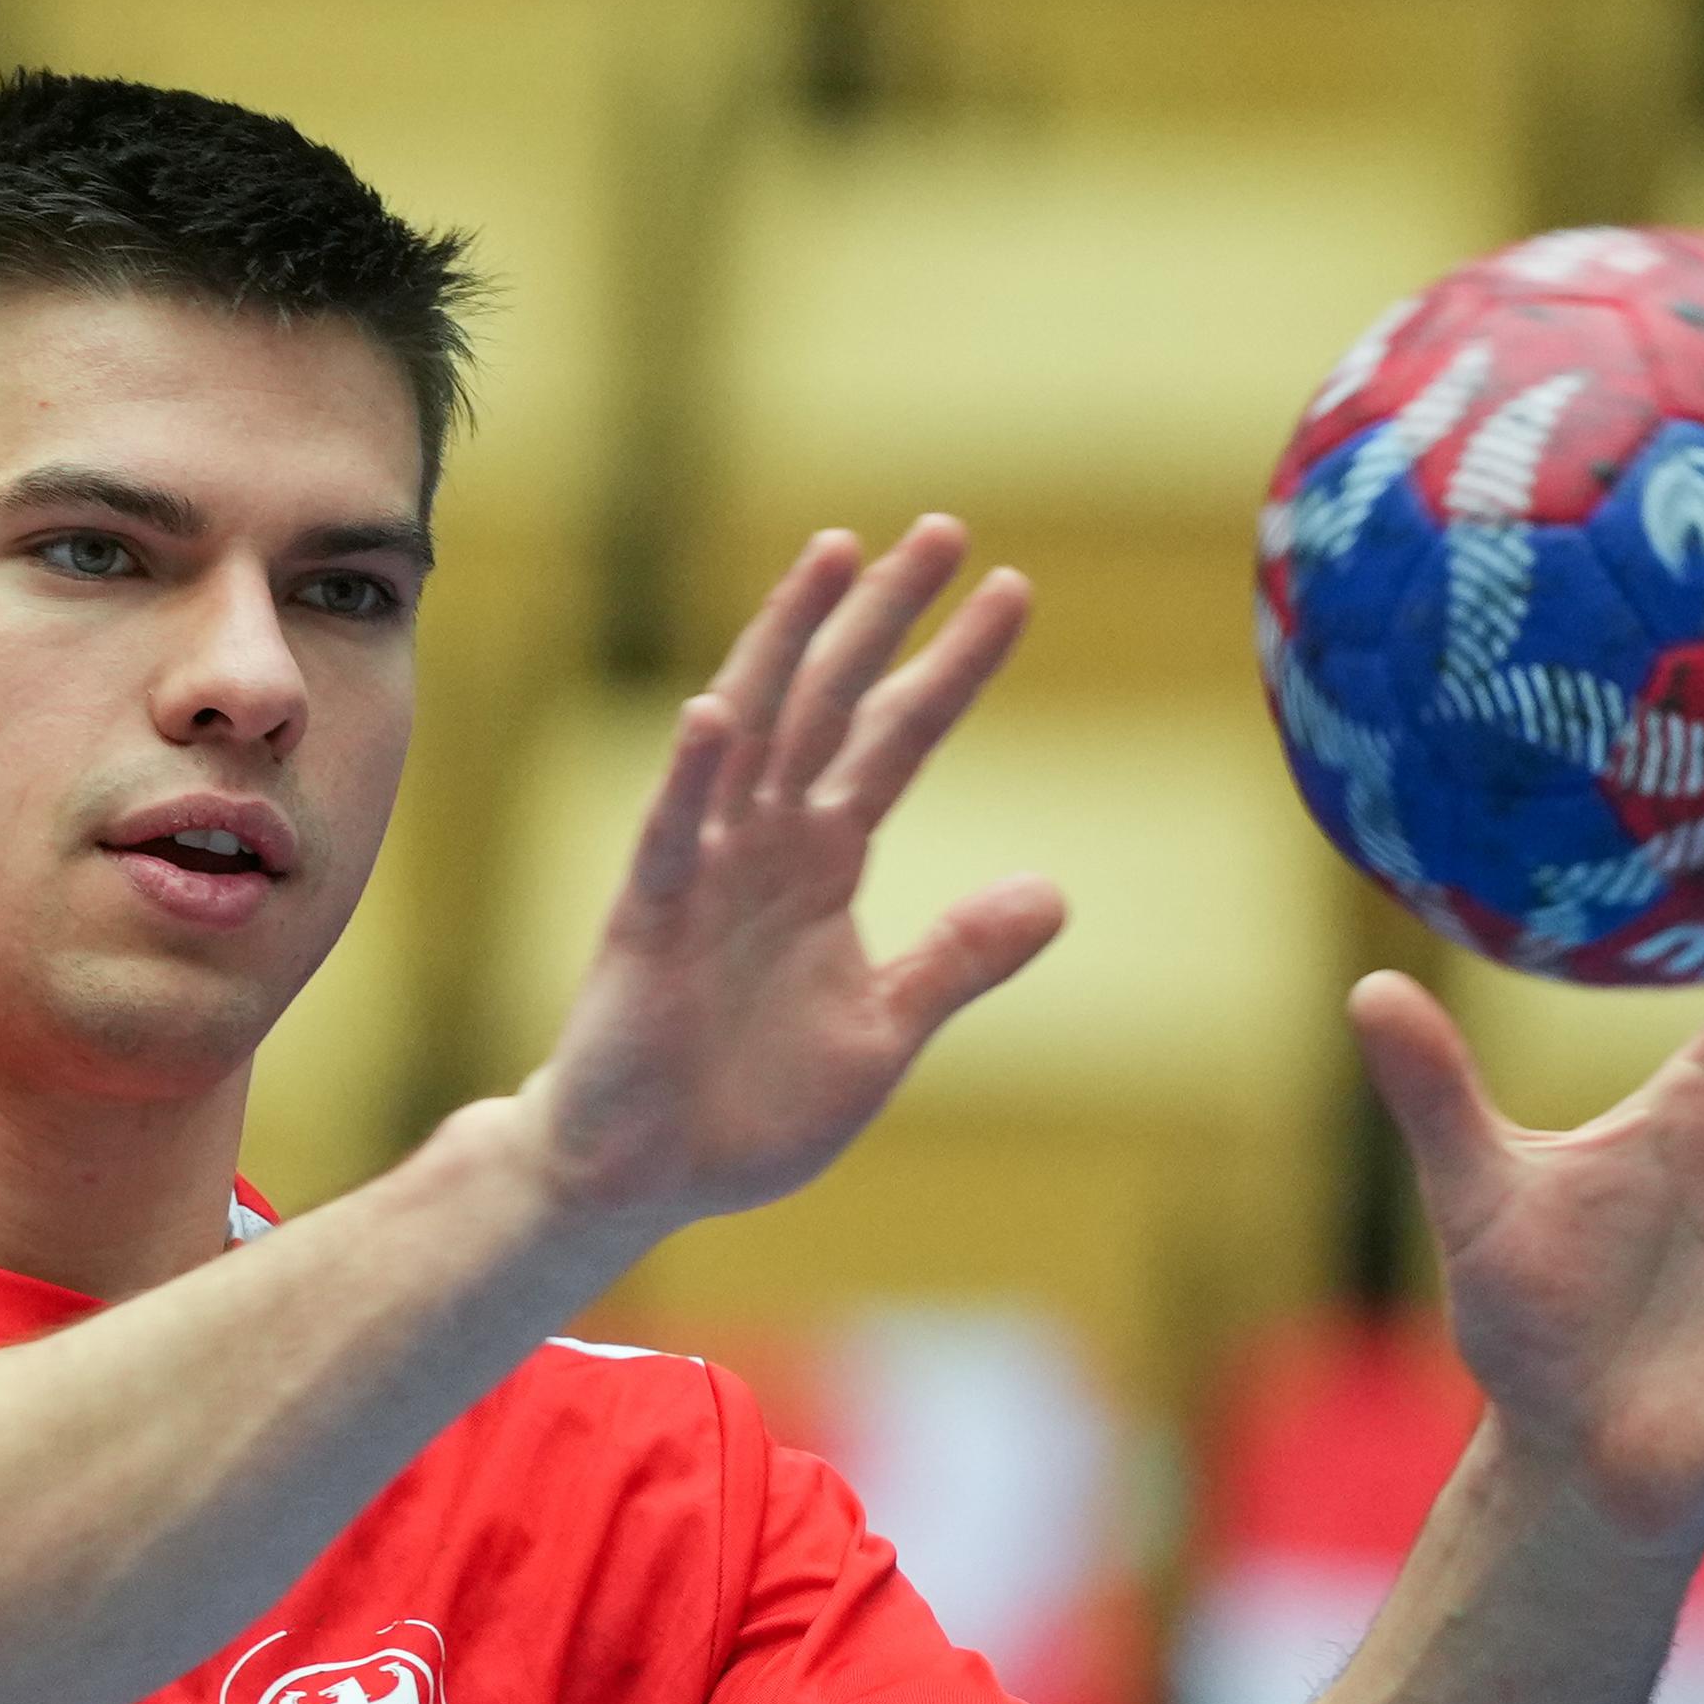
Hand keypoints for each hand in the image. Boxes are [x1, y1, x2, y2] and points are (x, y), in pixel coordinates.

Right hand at [514, 516, 1063, 1231]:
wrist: (648, 1174)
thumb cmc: (752, 1105)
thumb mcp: (884, 1030)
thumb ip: (959, 959)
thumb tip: (1055, 893)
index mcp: (824, 863)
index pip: (897, 740)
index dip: (953, 667)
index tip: (1011, 592)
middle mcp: (767, 842)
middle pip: (834, 702)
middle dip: (885, 616)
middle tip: (944, 529)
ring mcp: (705, 868)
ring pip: (754, 731)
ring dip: (791, 642)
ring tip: (835, 555)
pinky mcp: (651, 917)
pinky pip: (674, 834)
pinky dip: (693, 774)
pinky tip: (714, 713)